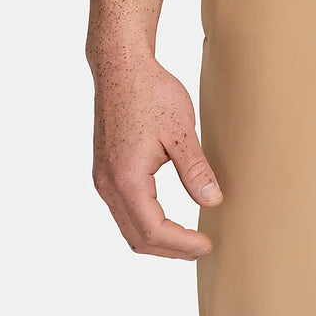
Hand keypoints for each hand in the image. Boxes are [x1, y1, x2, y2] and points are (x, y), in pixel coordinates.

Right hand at [90, 51, 222, 258]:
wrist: (121, 66)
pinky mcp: (104, 169)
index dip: (181, 244)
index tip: (206, 245)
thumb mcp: (180, 130)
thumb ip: (195, 169)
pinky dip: (143, 222)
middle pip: (136, 238)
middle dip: (169, 250)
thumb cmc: (150, 92)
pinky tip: (164, 216)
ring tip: (186, 238)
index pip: (153, 231)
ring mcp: (102, 177)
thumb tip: (213, 202)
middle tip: (200, 248)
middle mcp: (108, 184)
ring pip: (127, 226)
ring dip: (156, 239)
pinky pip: (122, 210)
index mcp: (126, 178)